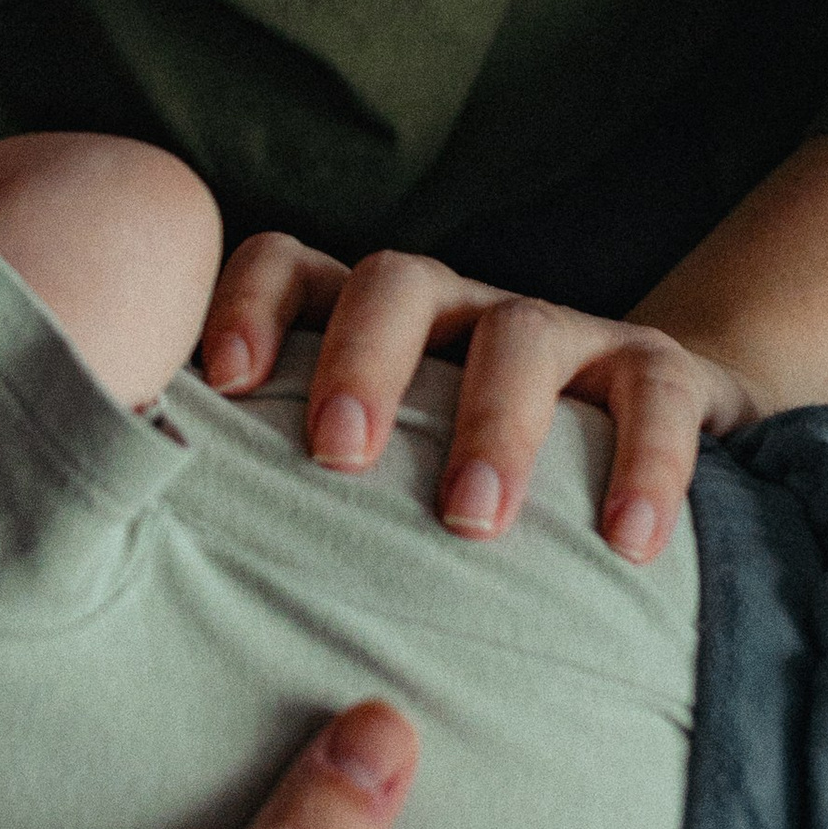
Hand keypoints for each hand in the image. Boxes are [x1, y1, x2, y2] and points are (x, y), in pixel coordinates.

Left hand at [201, 234, 756, 561]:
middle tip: (337, 454)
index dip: (248, 303)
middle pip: (397, 284)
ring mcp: (559, 331)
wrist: (642, 438)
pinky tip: (626, 544)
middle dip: (361, 361)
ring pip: (518, 334)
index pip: (291, 266)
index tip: (221, 381)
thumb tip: (172, 562)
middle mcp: (455, 308)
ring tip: (471, 518)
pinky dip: (644, 465)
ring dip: (492, 425)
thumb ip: (285, 488)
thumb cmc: (451, 475)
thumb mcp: (372, 470)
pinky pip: (653, 397)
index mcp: (368, 322)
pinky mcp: (655, 371)